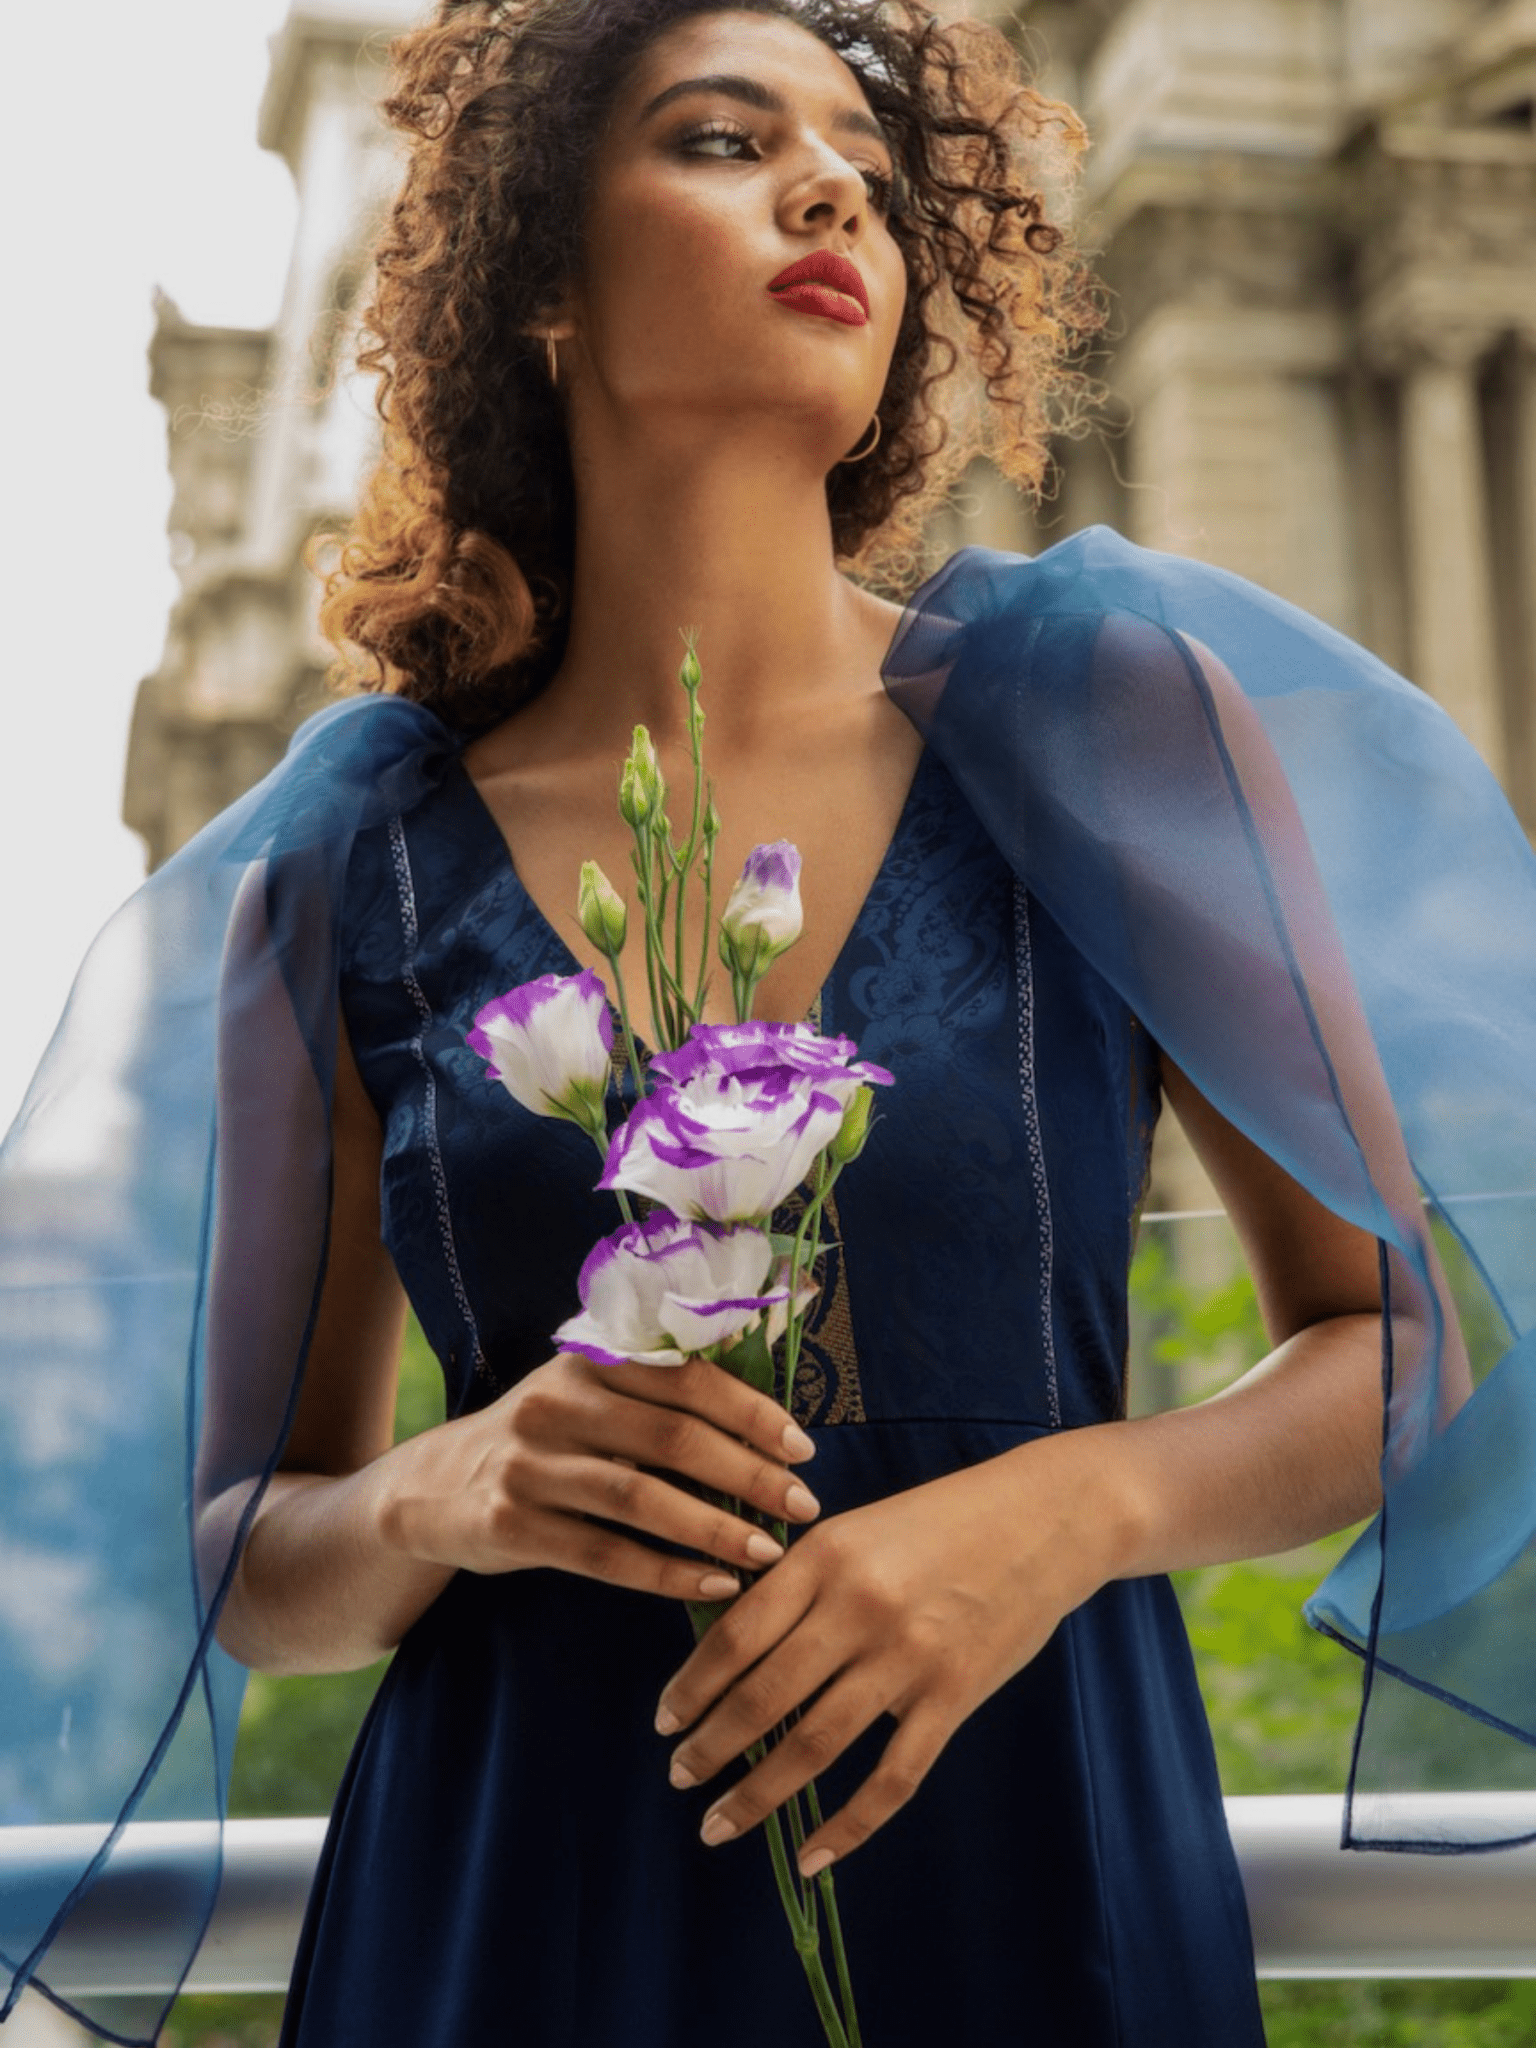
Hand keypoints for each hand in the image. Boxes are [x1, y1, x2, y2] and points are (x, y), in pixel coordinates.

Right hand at [378, 1351, 822, 1600]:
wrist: (435, 1489)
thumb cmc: (547, 1440)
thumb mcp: (588, 1395)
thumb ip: (658, 1393)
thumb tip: (771, 1415)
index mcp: (588, 1360)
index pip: (686, 1378)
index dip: (751, 1413)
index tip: (803, 1448)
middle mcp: (556, 1405)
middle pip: (670, 1438)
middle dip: (747, 1473)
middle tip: (802, 1504)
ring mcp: (529, 1466)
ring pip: (640, 1499)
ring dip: (713, 1528)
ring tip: (768, 1551)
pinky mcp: (511, 1526)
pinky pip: (604, 1555)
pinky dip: (666, 1573)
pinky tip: (714, 1584)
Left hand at [653, 1438, 1109, 1877]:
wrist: (1044, 1518)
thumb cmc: (940, 1519)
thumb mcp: (857, 1528)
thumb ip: (800, 1580)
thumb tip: (731, 1645)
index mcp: (825, 1555)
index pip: (736, 1634)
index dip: (692, 1686)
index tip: (664, 1721)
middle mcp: (859, 1606)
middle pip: (765, 1695)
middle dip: (710, 1747)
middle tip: (679, 1776)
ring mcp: (908, 1656)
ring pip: (814, 1744)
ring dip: (757, 1794)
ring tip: (717, 1824)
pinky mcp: (953, 1696)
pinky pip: (891, 1778)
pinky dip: (847, 1826)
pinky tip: (811, 1856)